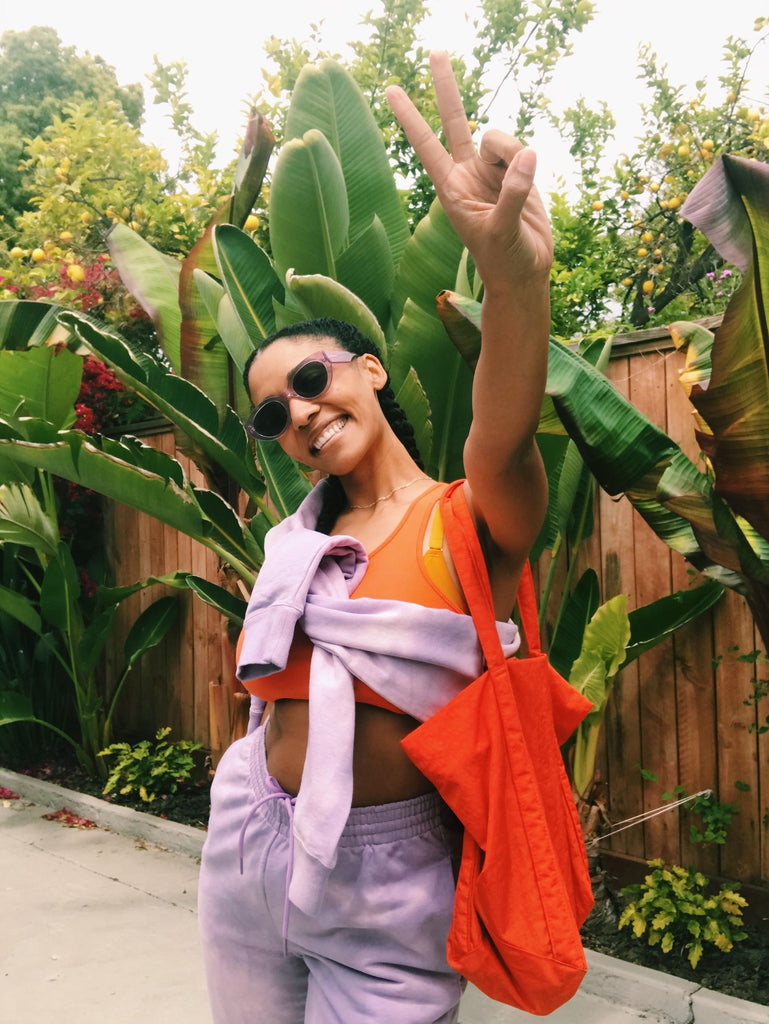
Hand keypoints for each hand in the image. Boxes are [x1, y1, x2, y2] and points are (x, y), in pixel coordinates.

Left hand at [386, 51, 552, 289]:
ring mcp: (491, 170)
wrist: (525, 271)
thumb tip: (528, 156)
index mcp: (451, 188)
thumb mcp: (502, 231)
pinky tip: (528, 181)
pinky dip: (528, 162)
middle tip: (434, 50)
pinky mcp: (515, 172)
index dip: (410, 117)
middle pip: (455, 119)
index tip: (390, 90)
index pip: (425, 145)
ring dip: (512, 154)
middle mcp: (467, 172)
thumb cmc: (503, 259)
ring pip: (499, 137)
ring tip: (518, 186)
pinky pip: (521, 149)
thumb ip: (513, 193)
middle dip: (446, 86)